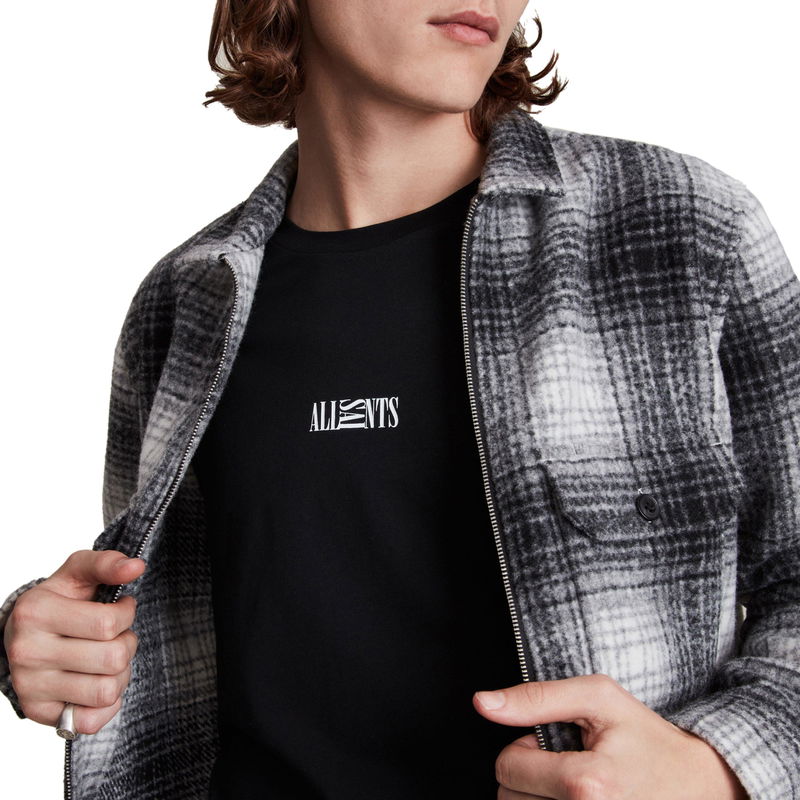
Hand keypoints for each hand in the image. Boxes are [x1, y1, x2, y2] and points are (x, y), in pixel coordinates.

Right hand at [4, 550, 145, 734]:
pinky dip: (104, 705)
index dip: (126, 614)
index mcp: (36, 612)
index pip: (108, 623)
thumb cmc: (58, 601)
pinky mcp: (37, 712)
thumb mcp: (78, 572)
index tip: (120, 608)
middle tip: (116, 637)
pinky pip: (90, 721)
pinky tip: (97, 682)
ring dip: (119, 674)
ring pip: (106, 691)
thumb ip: (107, 563)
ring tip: (107, 659)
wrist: (22, 633)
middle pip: (112, 659)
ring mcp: (30, 685)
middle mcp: (28, 651)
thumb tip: (136, 565)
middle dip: (126, 644)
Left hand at [473, 674, 748, 799]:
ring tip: (575, 786)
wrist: (700, 785)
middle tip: (569, 766)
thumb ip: (536, 697)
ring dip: (537, 798)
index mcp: (587, 784)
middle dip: (529, 777)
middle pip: (509, 799)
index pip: (507, 767)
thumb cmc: (647, 737)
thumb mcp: (598, 698)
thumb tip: (482, 702)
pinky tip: (573, 799)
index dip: (524, 749)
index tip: (553, 746)